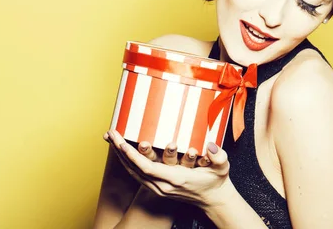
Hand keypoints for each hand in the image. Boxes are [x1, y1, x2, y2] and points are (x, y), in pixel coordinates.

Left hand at [105, 130, 232, 207]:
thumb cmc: (217, 180)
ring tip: (111, 140)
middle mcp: (163, 186)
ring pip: (133, 173)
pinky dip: (127, 163)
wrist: (214, 199)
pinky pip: (137, 175)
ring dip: (120, 156)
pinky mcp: (157, 188)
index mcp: (176, 179)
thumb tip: (210, 146)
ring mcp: (159, 188)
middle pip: (135, 169)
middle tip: (110, 134)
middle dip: (120, 151)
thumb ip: (218, 156)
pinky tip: (121, 153)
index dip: (132, 156)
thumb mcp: (222, 167)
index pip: (148, 168)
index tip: (121, 142)